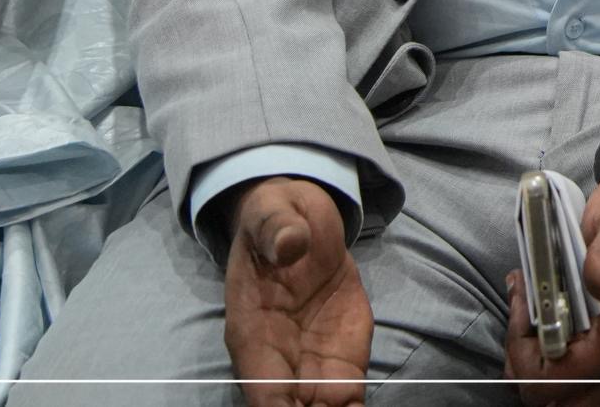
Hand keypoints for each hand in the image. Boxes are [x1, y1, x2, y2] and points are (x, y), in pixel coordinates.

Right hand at [223, 176, 371, 406]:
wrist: (301, 225)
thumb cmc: (277, 219)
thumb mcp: (274, 212)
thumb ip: (277, 229)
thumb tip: (290, 243)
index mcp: (252, 332)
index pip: (263, 384)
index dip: (279, 404)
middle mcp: (278, 360)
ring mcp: (311, 364)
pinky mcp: (342, 360)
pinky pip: (347, 398)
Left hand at [504, 157, 599, 404]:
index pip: (554, 380)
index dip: (524, 348)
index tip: (526, 299)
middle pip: (554, 401)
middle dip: (525, 363)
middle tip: (525, 313)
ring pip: (561, 399)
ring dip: (535, 364)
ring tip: (533, 316)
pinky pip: (572, 386)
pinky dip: (549, 363)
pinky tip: (548, 324)